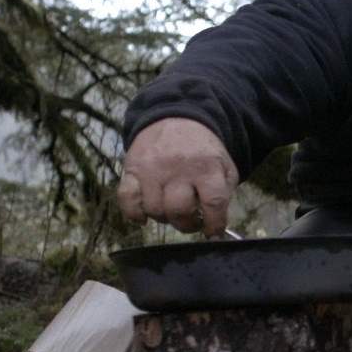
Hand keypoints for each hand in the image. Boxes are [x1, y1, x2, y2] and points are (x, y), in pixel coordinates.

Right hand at [117, 117, 240, 235]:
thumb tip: (216, 226)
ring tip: (171, 209)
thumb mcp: (224, 165)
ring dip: (164, 218)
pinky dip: (134, 214)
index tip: (213, 233)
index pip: (214, 203)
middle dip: (188, 224)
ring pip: (155, 210)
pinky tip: (145, 216)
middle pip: (180, 211)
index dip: (215, 224)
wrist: (176, 118)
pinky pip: (127, 200)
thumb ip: (224, 194)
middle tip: (191, 221)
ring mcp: (152, 169)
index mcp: (206, 166)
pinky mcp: (132, 169)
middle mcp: (178, 168)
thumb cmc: (202, 151)